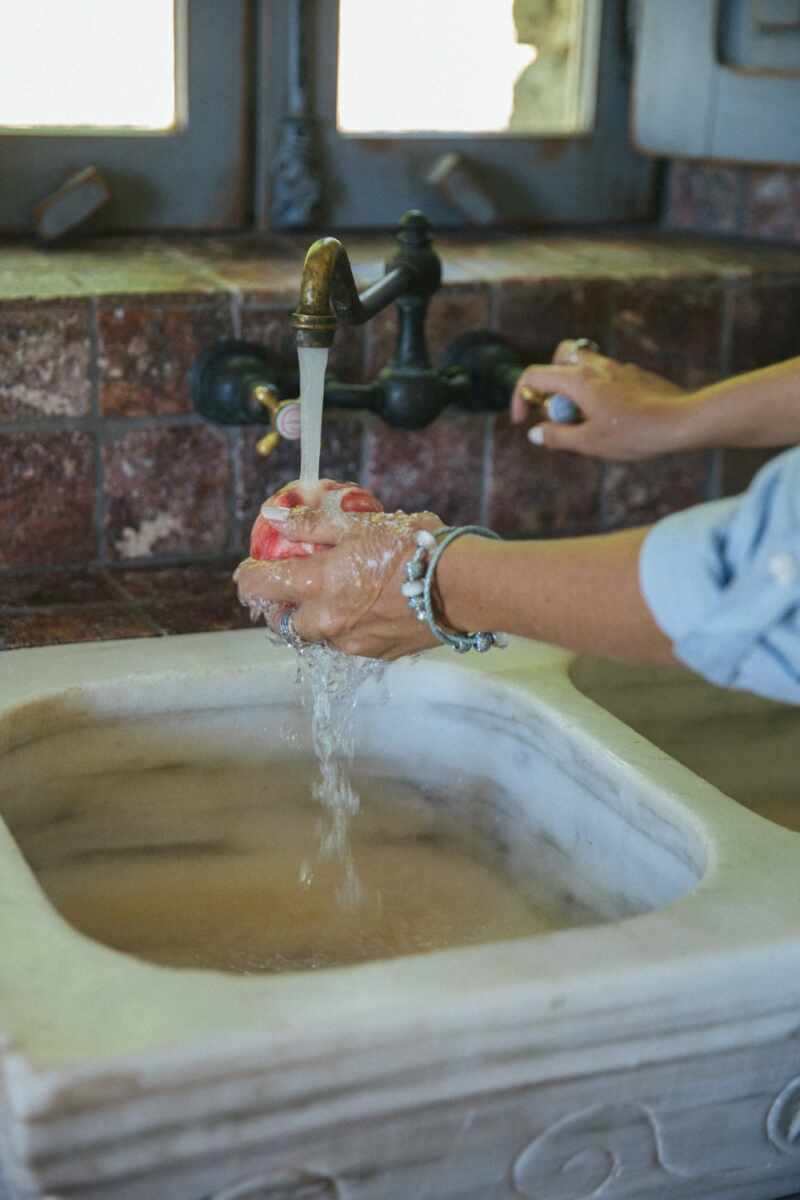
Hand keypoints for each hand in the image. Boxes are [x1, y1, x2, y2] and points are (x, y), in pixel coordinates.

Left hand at [234, 507, 443, 659]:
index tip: (250, 569)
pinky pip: (350, 643)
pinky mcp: (379, 654)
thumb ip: (312, 525)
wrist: (463, 587)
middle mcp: (328, 621)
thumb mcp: (359, 525)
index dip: (249, 578)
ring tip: (335, 595)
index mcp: (319, 585)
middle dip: (281, 607)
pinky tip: (367, 607)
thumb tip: (274, 516)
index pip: (262, 588)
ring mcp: (353, 643)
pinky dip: (347, 627)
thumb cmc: (414, 547)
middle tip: (291, 586)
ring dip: (316, 618)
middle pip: (285, 623)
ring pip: (318, 636)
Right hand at [511, 340, 690, 460]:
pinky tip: (613, 418)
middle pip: (559, 356)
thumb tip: (535, 433)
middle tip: (556, 407)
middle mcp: (596, 366)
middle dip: (548, 379)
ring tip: (585, 417)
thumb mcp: (589, 443)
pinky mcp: (635, 375)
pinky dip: (597, 390)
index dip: (520, 397)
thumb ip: (558, 436)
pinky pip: (606, 375)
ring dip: (574, 386)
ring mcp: (617, 367)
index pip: (534, 375)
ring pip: (584, 363)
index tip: (523, 421)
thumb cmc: (635, 434)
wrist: (682, 421)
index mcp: (578, 380)